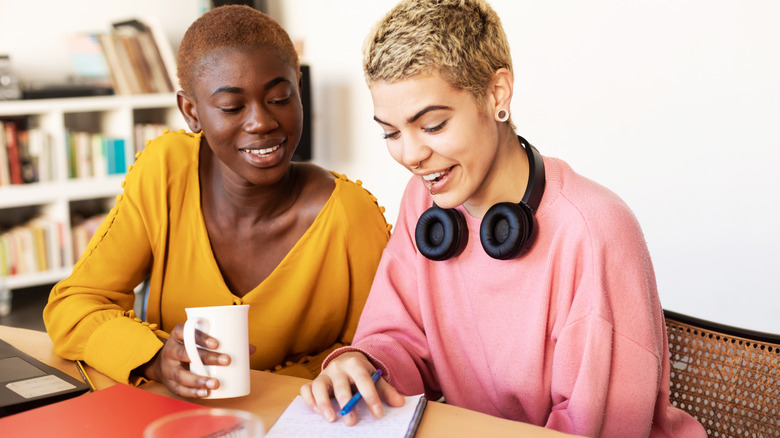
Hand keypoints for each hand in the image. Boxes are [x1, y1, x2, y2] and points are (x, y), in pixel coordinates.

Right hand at [140, 323, 255, 397]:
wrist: (163, 362)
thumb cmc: (190, 348)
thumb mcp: (200, 341)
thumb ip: (224, 342)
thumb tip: (252, 349)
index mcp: (178, 335)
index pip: (184, 331)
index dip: (200, 337)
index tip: (217, 343)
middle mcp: (171, 350)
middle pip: (185, 353)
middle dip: (207, 358)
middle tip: (227, 360)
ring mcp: (168, 368)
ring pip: (181, 374)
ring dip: (199, 379)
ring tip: (216, 383)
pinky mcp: (169, 382)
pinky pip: (179, 388)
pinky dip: (192, 392)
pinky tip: (205, 393)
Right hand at [300, 352, 404, 425]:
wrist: (347, 359)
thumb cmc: (362, 373)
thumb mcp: (375, 378)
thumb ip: (386, 390)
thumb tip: (400, 402)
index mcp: (356, 364)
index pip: (364, 380)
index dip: (371, 397)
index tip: (377, 414)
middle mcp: (338, 367)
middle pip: (341, 384)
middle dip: (346, 403)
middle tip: (350, 422)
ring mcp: (324, 374)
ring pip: (319, 386)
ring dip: (323, 403)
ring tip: (331, 419)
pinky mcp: (314, 381)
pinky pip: (307, 389)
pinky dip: (310, 400)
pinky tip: (317, 412)